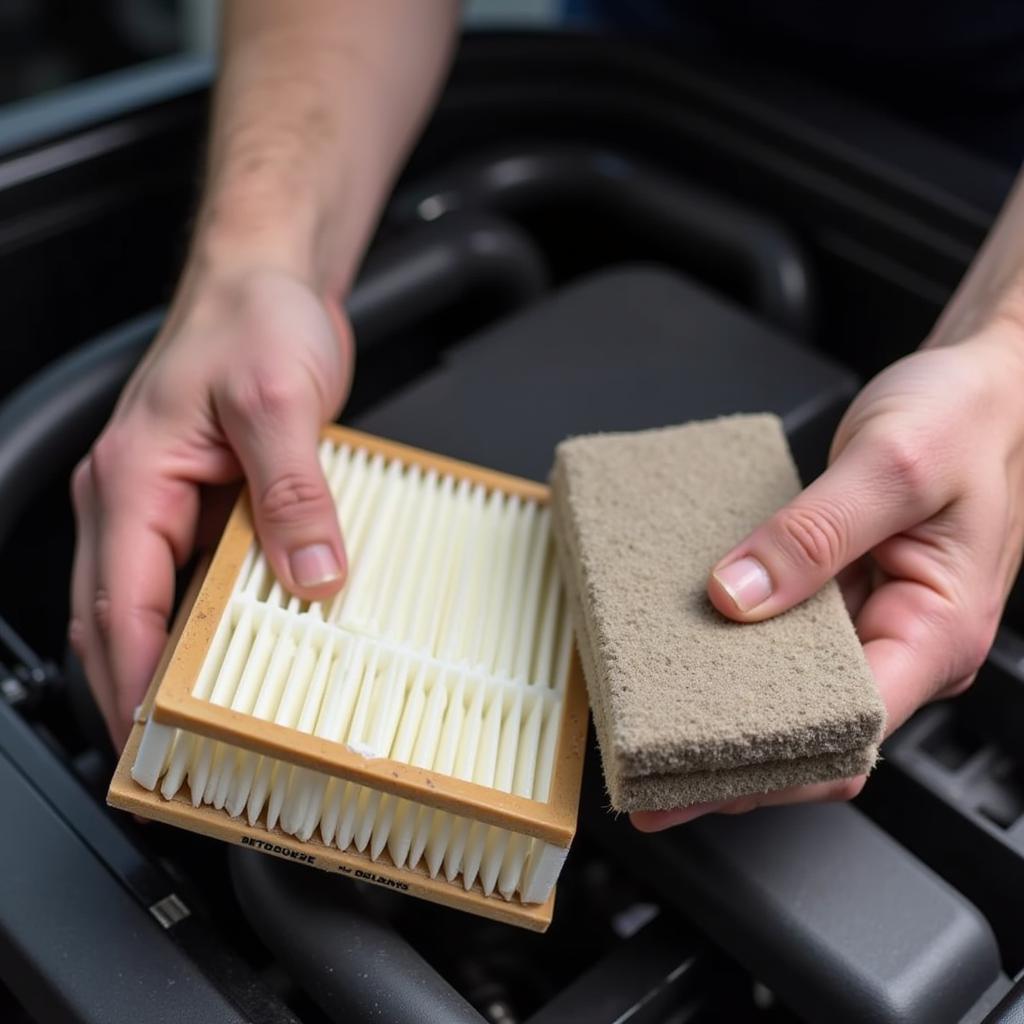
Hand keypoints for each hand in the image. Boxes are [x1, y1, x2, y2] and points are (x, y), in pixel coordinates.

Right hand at [70, 264, 353, 747]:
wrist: (266, 280)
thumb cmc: (251, 318)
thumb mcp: (276, 402)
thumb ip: (291, 491)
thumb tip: (311, 574)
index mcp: (132, 479)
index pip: (120, 603)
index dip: (132, 679)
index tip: (155, 740)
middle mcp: (135, 497)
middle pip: (122, 617)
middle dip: (136, 691)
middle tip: (173, 759)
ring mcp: (168, 503)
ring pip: (156, 603)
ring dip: (171, 662)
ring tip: (205, 722)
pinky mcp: (207, 501)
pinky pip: (198, 575)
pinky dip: (210, 618)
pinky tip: (244, 646)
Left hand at [633, 327, 1023, 829]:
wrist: (986, 383)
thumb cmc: (967, 419)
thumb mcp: (891, 465)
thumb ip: (814, 534)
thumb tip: (735, 596)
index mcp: (937, 631)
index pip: (849, 737)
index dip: (767, 770)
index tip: (690, 780)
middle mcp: (905, 641)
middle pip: (814, 733)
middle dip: (732, 763)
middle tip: (647, 775)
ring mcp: (872, 620)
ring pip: (794, 693)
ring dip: (726, 713)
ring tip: (650, 728)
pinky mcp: (843, 594)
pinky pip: (785, 640)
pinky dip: (736, 657)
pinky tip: (685, 659)